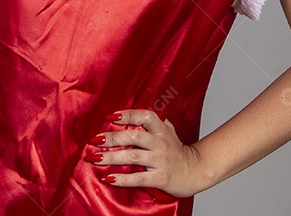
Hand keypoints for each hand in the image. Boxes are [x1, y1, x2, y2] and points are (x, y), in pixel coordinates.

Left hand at [84, 110, 209, 198]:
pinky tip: (109, 178)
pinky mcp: (160, 177)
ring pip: (133, 157)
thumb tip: (136, 112)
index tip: (110, 117)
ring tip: (94, 158)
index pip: (145, 116)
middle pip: (134, 136)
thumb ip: (155, 122)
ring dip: (111, 157)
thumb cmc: (177, 151)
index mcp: (161, 130)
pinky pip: (138, 178)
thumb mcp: (169, 132)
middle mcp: (160, 143)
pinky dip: (122, 179)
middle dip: (112, 138)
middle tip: (94, 140)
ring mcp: (160, 160)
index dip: (128, 115)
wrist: (195, 172)